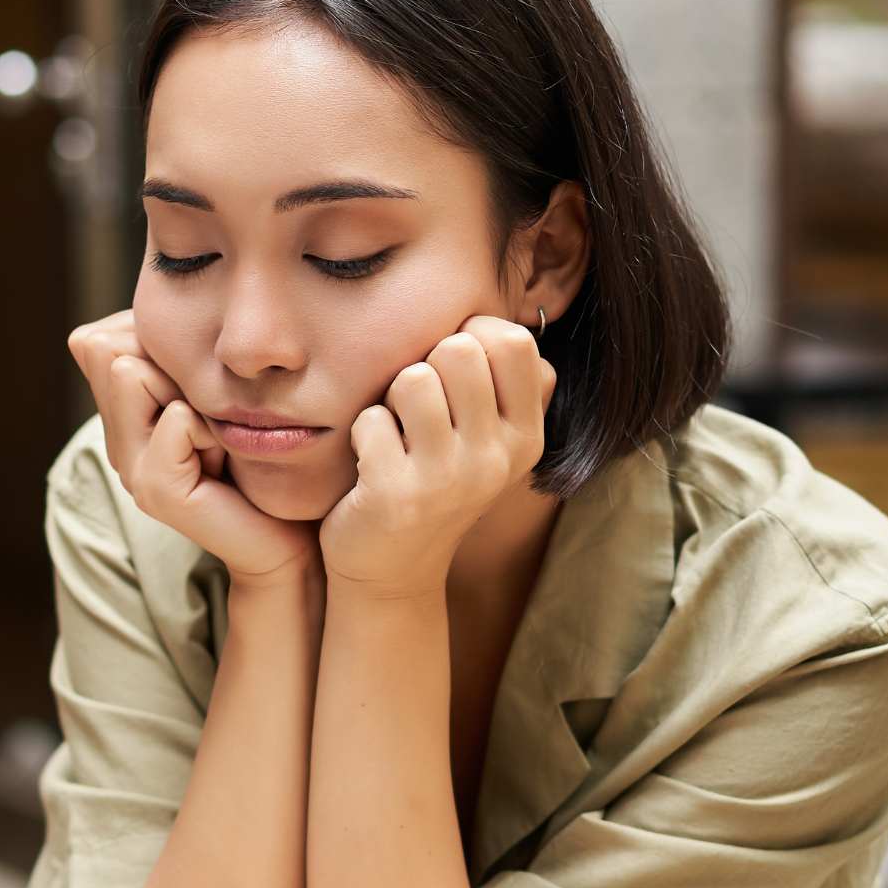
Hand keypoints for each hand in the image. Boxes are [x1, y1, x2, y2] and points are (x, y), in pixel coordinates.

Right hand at [67, 310, 318, 581]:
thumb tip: (123, 322)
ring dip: (189, 391)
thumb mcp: (210, 388)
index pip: (97, 341)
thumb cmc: (259, 451)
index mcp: (120, 418)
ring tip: (215, 435)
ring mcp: (132, 469)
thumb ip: (170, 355)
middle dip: (170, 364)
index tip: (197, 393)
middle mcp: (117, 443)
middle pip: (108, 349)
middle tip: (209, 417)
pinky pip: (176, 419)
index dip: (156, 345)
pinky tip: (225, 459)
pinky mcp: (158, 492)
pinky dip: (210, 427)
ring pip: (131, 372)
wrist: (289, 530)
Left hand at [317, 316, 552, 599]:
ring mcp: (449, 479)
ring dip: (390, 399)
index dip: (472, 335)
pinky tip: (371, 463)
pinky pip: (370, 419)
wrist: (392, 571)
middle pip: (458, 350)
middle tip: (416, 408)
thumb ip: (508, 382)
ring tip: (395, 434)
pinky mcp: (397, 496)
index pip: (514, 342)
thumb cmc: (434, 482)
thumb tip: (512, 315)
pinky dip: (361, 433)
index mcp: (526, 436)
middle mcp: (497, 458)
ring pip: (413, 379)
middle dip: (424, 364)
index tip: (452, 371)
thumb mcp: (488, 440)